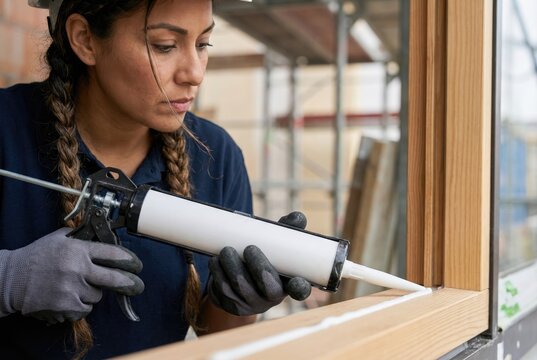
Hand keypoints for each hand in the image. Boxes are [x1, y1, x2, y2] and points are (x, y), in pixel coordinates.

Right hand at [0, 228, 143, 323]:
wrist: (11, 279)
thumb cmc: (36, 257)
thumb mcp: (59, 239)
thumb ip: (81, 236)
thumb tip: (101, 232)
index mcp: (78, 250)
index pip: (113, 254)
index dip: (129, 260)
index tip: (137, 264)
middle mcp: (77, 269)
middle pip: (115, 279)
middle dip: (130, 283)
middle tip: (137, 285)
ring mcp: (72, 289)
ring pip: (98, 296)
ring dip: (92, 293)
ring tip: (77, 286)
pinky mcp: (65, 306)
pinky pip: (85, 309)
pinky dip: (81, 305)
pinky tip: (69, 296)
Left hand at [207, 211, 311, 315]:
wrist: (238, 271)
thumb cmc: (263, 253)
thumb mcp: (275, 242)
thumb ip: (287, 230)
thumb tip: (297, 217)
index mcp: (287, 282)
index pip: (300, 290)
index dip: (300, 288)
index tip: (297, 281)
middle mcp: (272, 298)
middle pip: (268, 290)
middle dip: (258, 268)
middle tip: (249, 248)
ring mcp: (252, 305)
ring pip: (241, 291)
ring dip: (232, 270)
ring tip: (226, 251)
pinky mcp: (232, 306)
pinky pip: (223, 294)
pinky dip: (218, 276)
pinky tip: (215, 262)